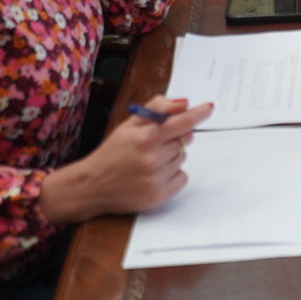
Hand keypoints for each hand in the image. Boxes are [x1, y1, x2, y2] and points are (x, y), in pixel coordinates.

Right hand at [39, 96, 214, 223]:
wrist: (91, 186)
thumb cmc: (112, 153)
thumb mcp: (129, 125)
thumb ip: (157, 109)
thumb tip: (184, 103)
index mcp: (145, 138)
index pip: (181, 122)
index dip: (198, 114)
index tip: (209, 108)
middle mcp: (152, 159)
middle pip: (185, 140)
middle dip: (176, 137)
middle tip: (157, 142)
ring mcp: (156, 179)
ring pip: (183, 158)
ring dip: (172, 157)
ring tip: (149, 161)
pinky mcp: (158, 196)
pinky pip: (182, 177)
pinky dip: (173, 175)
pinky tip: (154, 175)